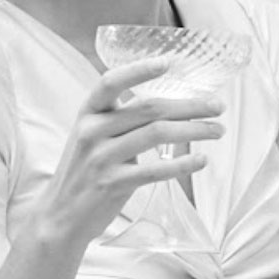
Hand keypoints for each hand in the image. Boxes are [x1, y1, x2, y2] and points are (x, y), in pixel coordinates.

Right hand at [18, 57, 224, 251]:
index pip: (110, 82)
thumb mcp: (93, 137)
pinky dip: (183, 164)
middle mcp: (92, 130)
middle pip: (148, 108)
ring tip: (216, 130)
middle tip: (218, 106)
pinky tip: (201, 160)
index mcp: (88, 113)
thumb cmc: (84, 172)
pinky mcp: (111, 184)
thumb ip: (122, 121)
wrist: (60, 215)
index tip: (168, 63)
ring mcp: (100, 157)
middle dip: (190, 105)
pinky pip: (155, 170)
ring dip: (194, 130)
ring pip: (156, 134)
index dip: (138, 70)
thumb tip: (171, 106)